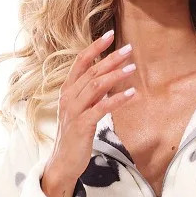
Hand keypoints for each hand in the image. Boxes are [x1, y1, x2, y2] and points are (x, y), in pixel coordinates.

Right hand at [41, 29, 136, 196]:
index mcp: (67, 90)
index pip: (80, 61)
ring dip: (116, 75)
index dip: (95, 47)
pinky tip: (131, 94)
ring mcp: (74, 110)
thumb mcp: (81, 110)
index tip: (110, 34)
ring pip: (96, 86)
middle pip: (91, 71)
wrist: (63, 162)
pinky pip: (102, 108)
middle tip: (129, 49)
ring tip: (132, 68)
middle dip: (111, 58)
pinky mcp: (82, 125)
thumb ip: (91, 94)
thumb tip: (108, 79)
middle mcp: (68, 96)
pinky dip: (117, 99)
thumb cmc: (74, 136)